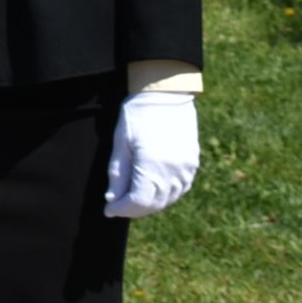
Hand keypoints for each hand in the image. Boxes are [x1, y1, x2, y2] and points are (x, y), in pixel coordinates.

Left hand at [105, 92, 199, 218]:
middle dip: (134, 209)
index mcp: (153, 166)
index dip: (122, 210)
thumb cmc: (138, 113)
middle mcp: (173, 171)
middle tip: (118, 206)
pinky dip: (166, 195)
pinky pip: (181, 188)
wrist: (166, 92)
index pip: (138, 202)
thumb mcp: (121, 142)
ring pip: (168, 199)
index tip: (108, 210)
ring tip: (133, 198)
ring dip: (150, 204)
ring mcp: (186, 168)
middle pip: (154, 204)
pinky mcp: (193, 162)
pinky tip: (154, 190)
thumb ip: (118, 174)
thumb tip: (112, 200)